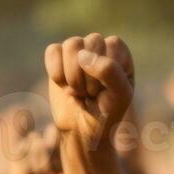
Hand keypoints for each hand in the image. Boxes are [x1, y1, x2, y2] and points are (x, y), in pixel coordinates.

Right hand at [44, 33, 134, 150]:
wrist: (82, 130)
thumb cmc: (105, 113)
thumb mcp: (119, 95)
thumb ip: (110, 71)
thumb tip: (83, 55)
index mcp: (119, 51)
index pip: (112, 45)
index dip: (105, 71)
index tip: (106, 91)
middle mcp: (99, 45)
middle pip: (90, 43)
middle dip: (88, 77)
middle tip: (90, 94)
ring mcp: (77, 49)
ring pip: (71, 45)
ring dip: (73, 76)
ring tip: (78, 91)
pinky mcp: (58, 57)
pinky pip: (53, 51)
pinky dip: (56, 73)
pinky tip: (63, 85)